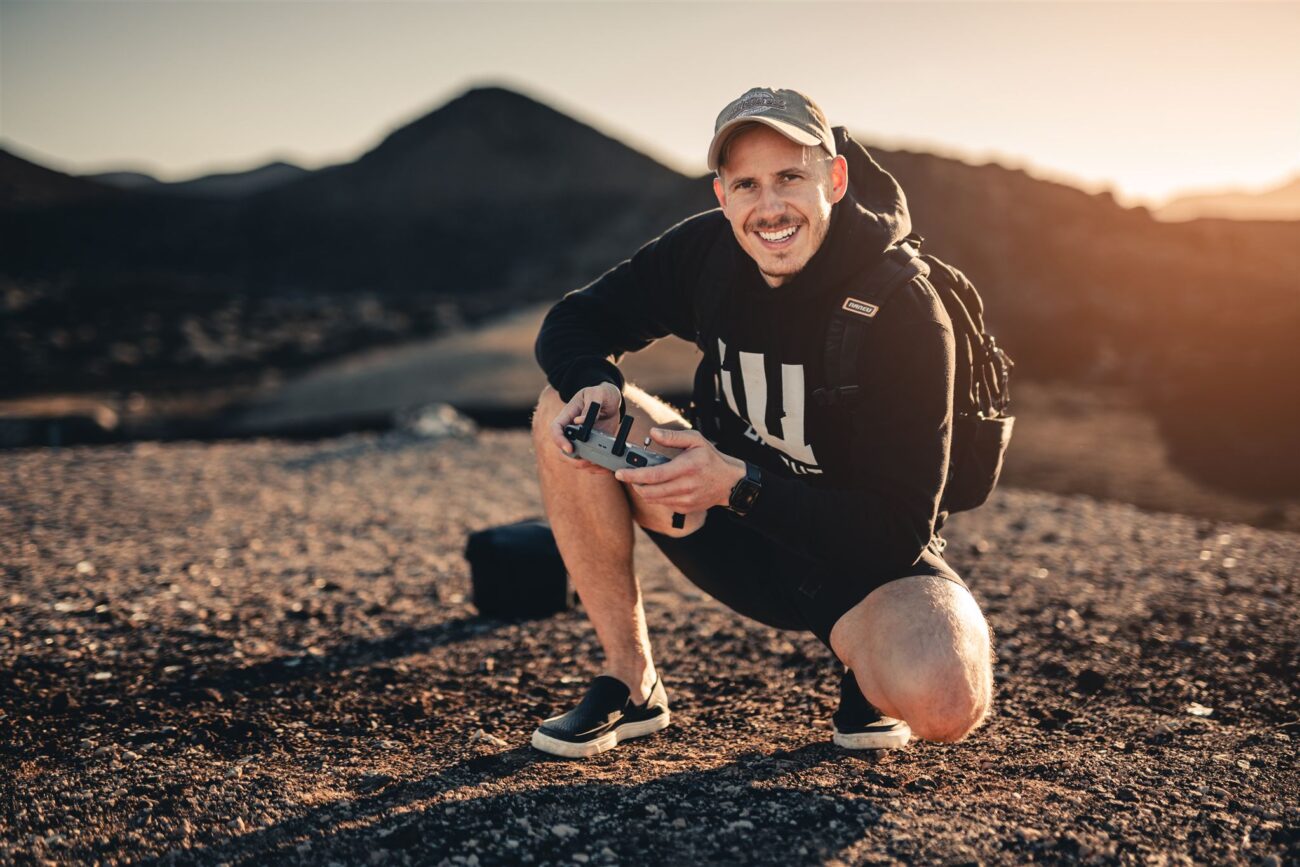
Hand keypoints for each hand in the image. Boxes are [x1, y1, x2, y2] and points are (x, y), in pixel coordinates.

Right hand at [548, 382, 622, 473]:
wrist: (611, 399)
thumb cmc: (600, 393)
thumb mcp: (596, 394)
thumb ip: (590, 406)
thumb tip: (580, 421)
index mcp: (568, 415)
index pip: (556, 429)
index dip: (559, 440)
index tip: (569, 448)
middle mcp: (572, 430)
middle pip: (563, 449)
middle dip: (573, 459)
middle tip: (586, 462)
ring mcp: (582, 440)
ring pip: (576, 458)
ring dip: (586, 465)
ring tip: (600, 466)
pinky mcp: (593, 446)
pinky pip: (591, 460)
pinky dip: (597, 466)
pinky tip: (606, 467)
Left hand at [614, 428, 746, 511]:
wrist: (729, 482)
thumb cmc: (710, 459)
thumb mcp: (695, 440)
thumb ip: (673, 437)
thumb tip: (652, 433)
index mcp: (686, 467)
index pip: (654, 475)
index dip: (633, 475)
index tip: (620, 472)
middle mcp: (686, 486)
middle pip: (650, 491)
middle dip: (633, 484)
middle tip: (626, 475)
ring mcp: (685, 500)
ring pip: (654, 499)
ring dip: (643, 490)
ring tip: (641, 479)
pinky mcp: (685, 509)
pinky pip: (663, 504)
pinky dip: (656, 496)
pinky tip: (659, 486)